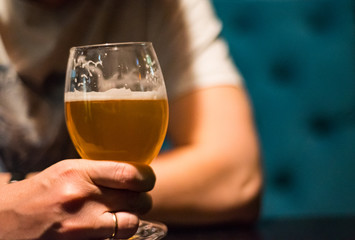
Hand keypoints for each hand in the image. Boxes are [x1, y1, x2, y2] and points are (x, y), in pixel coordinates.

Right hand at [0, 159, 155, 239]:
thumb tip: (131, 174)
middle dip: (142, 200)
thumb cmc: (37, 194)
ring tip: (123, 216)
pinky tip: (106, 229)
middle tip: (136, 199)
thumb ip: (98, 172)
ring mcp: (80, 225)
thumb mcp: (66, 172)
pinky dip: (116, 235)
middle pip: (136, 199)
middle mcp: (81, 197)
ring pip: (131, 224)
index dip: (147, 178)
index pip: (130, 174)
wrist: (4, 223)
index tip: (147, 180)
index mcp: (78, 172)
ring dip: (132, 220)